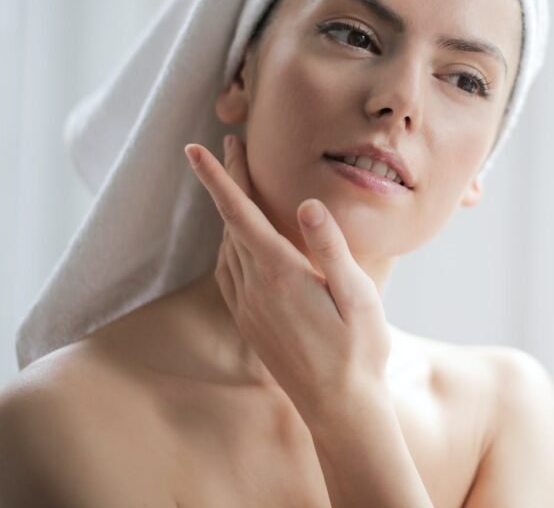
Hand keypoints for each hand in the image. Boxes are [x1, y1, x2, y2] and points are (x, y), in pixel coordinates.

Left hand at [184, 135, 390, 415]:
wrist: (340, 408)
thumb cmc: (359, 350)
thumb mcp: (358, 296)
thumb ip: (331, 248)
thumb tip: (308, 203)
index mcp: (281, 275)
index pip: (240, 214)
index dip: (218, 178)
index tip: (194, 149)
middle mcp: (255, 288)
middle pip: (230, 223)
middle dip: (226, 182)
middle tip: (229, 145)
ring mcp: (248, 308)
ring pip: (226, 246)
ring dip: (227, 211)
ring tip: (236, 183)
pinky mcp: (249, 323)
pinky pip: (228, 271)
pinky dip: (229, 242)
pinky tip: (239, 239)